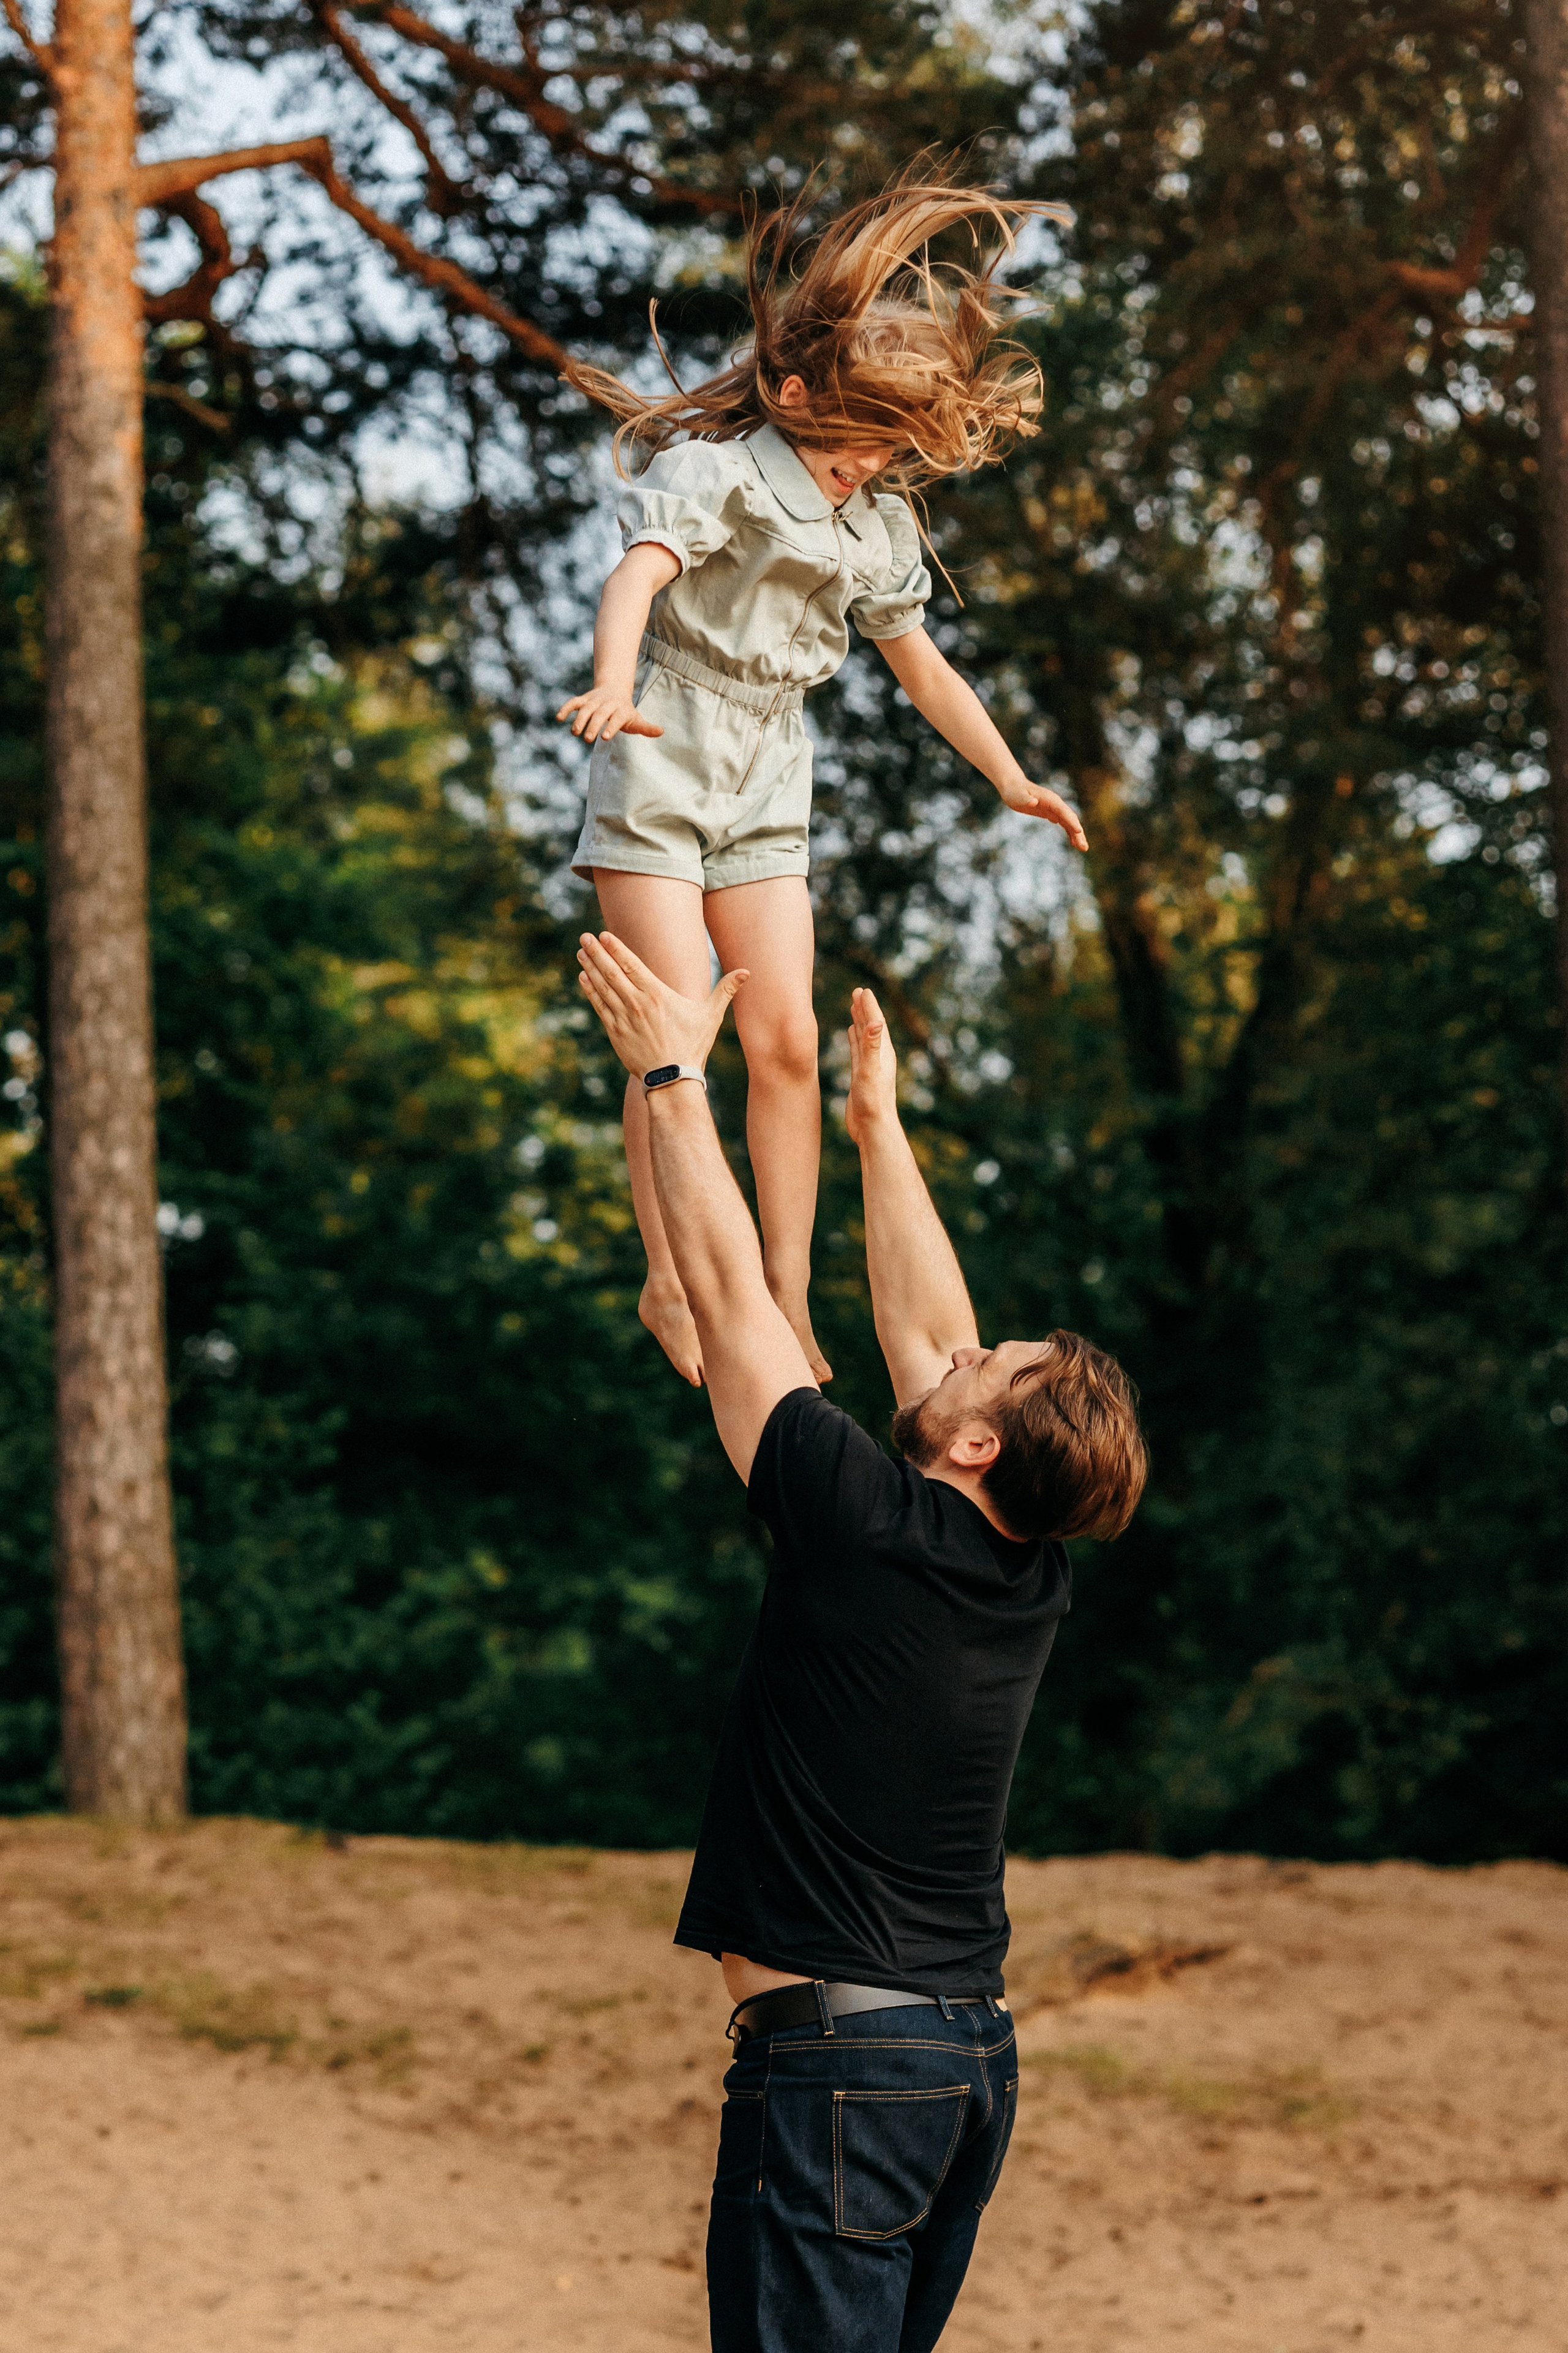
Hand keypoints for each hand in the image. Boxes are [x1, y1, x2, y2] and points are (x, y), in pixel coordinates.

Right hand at [555, 686, 663, 744]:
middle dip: (593, 725)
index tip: (605, 737)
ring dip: (579, 718)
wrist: (615, 690)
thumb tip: (661, 731)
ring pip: (586, 708)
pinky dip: (566, 708)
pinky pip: (574, 702)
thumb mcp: (636, 719)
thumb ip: (646, 727)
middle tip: (587, 738)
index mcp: (622, 710)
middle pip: (600, 713)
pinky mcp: (584, 699)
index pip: (617, 718)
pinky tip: (559, 718)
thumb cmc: (626, 711)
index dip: (611, 726)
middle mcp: (608, 704)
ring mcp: (595, 701)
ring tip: (574, 732)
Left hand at [578, 931, 747, 1080]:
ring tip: (581, 951)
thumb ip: (725, 990)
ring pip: (603, 987)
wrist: (672, 1079)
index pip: (632, 965)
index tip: (604, 935)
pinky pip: (600, 1006)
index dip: (616, 949)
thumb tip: (747, 971)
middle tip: (585, 937)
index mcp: (657, 995)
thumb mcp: (711, 1016)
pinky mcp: (616, 1033)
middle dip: (597, 952)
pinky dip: (590, 991)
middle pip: (612, 972)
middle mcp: (637, 1003)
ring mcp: (623, 1018)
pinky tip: (584, 977)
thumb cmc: (692, 1045)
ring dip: (591, 967)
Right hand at [845, 986, 898, 1146]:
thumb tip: (877, 1021)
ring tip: (854, 1006)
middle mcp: (878, 1057)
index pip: (876, 1023)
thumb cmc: (872, 1103)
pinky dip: (855, 1038)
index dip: (869, 1006)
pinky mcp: (862, 1075)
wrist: (873, 1129)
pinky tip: (851, 1032)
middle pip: (871, 1026)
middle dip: (864, 1008)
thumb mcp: (869, 1072)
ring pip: (864, 1037)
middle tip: (857, 991)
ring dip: (859, 1021)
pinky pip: (858, 1050)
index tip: (862, 990)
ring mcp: (870, 1065)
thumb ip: (871, 1047)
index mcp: (882, 1053)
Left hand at [995, 772, 1087, 850]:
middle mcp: (1056, 803)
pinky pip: (1064, 823)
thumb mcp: (1017, 796)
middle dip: (1078, 832)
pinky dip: (1070, 832)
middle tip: (1084, 847)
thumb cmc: (1014, 792)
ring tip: (1083, 848)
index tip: (1078, 831)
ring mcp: (1055, 808)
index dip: (1071, 821)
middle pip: (1070, 818)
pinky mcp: (1051, 813)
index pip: (1063, 811)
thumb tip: (1033, 802)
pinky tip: (1073, 842)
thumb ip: (1025, 799)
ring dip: (1077, 835)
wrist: (1014, 786)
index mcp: (1050, 799)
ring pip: (1069, 822)